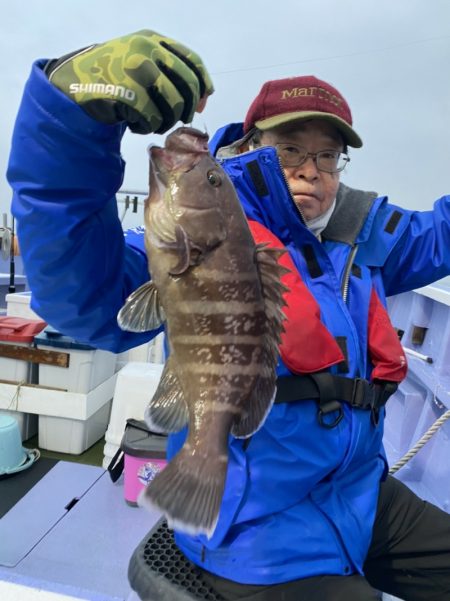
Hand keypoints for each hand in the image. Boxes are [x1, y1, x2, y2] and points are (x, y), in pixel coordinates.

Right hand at [46, 30, 213, 133]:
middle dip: (186, 109)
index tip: (202, 102)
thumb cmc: (114, 77)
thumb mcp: (141, 61)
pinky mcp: (127, 93)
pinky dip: (146, 127)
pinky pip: (153, 119)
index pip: (192, 62)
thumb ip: (170, 72)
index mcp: (154, 40)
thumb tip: (203, 99)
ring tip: (151, 122)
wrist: (75, 83)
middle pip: (187, 87)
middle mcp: (147, 51)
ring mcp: (136, 71)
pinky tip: (134, 124)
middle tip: (176, 119)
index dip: (202, 84)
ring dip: (165, 121)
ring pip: (173, 106)